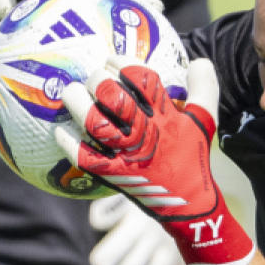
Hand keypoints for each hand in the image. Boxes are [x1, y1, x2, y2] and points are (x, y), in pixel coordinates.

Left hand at [59, 60, 255, 264]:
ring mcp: (127, 155)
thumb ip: (204, 89)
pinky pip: (85, 157)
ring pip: (95, 123)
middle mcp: (144, 132)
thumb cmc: (193, 158)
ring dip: (78, 104)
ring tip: (71, 93)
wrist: (190, 204)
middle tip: (93, 77)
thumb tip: (199, 60)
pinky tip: (60, 131)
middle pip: (114, 98)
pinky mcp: (114, 175)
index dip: (123, 64)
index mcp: (166, 116)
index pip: (142, 79)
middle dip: (98, 81)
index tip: (112, 60)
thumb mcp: (204, 122)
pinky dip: (70, 143)